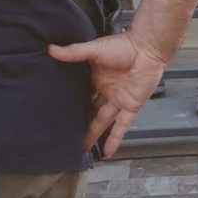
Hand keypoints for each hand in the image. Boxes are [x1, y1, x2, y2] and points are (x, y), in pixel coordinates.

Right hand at [46, 31, 169, 159]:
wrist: (146, 48)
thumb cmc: (123, 45)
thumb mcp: (94, 50)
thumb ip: (73, 53)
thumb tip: (51, 49)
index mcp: (96, 78)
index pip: (81, 94)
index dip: (72, 104)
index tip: (58, 114)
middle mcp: (106, 91)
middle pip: (91, 111)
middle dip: (81, 123)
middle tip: (68, 136)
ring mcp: (118, 100)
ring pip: (103, 122)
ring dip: (94, 135)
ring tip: (82, 149)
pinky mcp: (131, 106)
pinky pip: (122, 126)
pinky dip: (115, 139)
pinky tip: (107, 151)